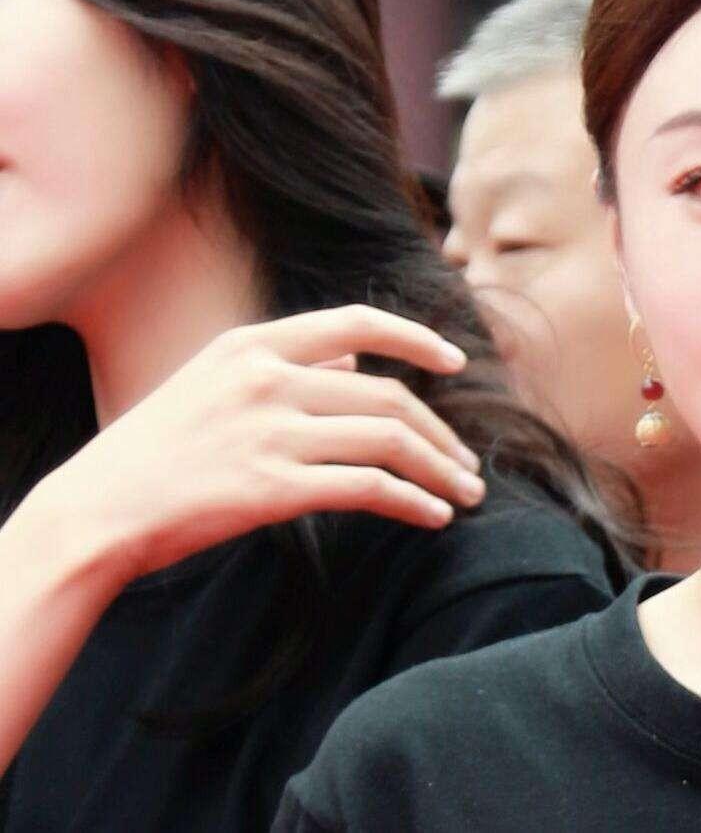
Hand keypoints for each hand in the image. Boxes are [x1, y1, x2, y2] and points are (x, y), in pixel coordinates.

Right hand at [28, 304, 487, 585]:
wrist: (94, 512)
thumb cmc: (153, 452)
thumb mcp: (211, 383)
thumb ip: (284, 366)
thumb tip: (353, 360)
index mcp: (252, 345)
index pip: (357, 323)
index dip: (416, 339)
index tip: (457, 362)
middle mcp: (266, 380)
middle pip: (388, 396)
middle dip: (441, 434)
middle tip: (468, 464)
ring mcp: (270, 432)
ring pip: (389, 440)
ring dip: (440, 470)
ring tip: (465, 494)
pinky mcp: (272, 488)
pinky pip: (368, 487)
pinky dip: (412, 501)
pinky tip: (431, 516)